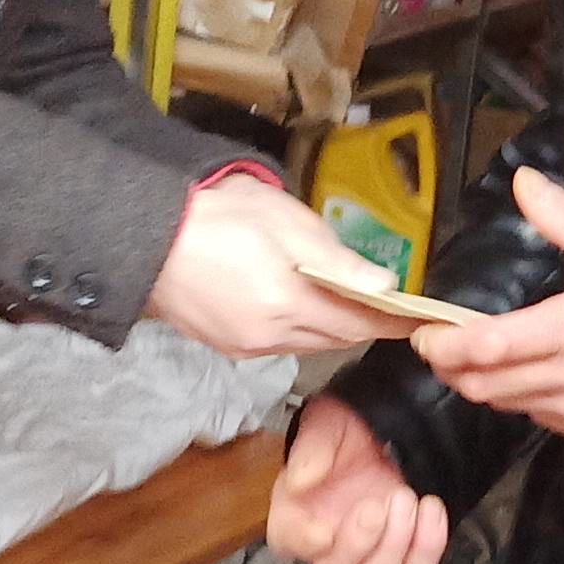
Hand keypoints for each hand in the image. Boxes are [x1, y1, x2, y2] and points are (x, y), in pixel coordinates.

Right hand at [147, 176, 415, 357]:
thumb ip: (335, 257)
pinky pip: (279, 344)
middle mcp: (272, 336)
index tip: (419, 318)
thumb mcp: (283, 221)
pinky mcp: (227, 346)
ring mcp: (247, 346)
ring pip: (308, 344)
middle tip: (386, 307)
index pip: (359, 323)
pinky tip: (296, 305)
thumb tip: (383, 284)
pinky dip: (299, 329)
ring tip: (344, 303)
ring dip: (330, 328)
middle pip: (336, 339)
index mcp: (289, 303)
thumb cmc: (215, 217)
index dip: (391, 321)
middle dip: (363, 324)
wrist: (144, 238)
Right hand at [270, 394, 446, 563]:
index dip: (305, 543)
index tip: (324, 530)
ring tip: (405, 498)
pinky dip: (428, 544)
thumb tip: (300, 480)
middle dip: (357, 544)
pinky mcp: (405, 553)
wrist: (381, 432)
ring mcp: (368, 555)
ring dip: (393, 547)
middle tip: (376, 504)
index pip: (288, 543)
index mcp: (294, 515)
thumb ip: (311, 448)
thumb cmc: (342, 432)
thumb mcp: (324, 424)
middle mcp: (327, 546)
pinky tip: (430, 507)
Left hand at [412, 170, 563, 442]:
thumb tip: (523, 182)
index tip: (424, 335)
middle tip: (437, 347)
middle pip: (487, 384)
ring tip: (469, 360)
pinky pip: (540, 419)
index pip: (490, 347)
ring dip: (481, 385)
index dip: (448, 346)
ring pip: (509, 405)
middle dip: (453, 368)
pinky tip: (520, 378)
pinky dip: (518, 400)